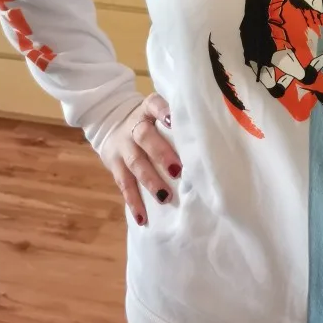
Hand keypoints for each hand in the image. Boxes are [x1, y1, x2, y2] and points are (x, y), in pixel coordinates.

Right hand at [100, 93, 181, 226]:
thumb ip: (178, 119)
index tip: (173, 121)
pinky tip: (143, 217)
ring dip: (150, 180)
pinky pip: (123, 184)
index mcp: (148, 109)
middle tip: (177, 170)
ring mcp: (122, 146)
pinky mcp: (115, 165)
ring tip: (165, 197)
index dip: (163, 112)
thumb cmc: (151, 121)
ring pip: (135, 163)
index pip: (154, 105)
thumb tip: (212, 136)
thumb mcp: (158, 111)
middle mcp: (134, 125)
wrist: (111, 123)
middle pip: (144, 137)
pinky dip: (133, 202)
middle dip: (161, 153)